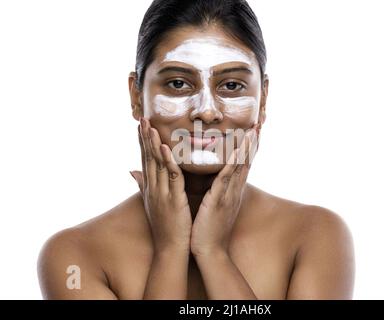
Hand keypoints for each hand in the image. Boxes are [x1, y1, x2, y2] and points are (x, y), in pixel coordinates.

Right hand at [130, 117, 191, 253]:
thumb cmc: (165, 226)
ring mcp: (161, 193)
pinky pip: (170, 176)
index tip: (140, 125)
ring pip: (156, 164)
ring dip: (152, 144)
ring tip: (150, 126)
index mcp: (150, 188)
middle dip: (144, 137)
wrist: (170, 248)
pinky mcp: (172, 199)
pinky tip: (164, 147)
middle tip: (142, 118)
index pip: (145, 160)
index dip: (142, 142)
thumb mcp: (152, 203)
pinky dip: (167, 161)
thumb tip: (132, 171)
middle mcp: (152, 188)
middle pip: (147, 158)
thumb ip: (144, 185)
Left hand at [190, 125, 259, 256]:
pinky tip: (236, 151)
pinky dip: (231, 163)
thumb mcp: (214, 205)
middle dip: (252, 142)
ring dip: (246, 148)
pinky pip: (226, 178)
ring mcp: (228, 195)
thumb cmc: (208, 228)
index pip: (242, 163)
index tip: (252, 129)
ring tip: (252, 130)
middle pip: (246, 161)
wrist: (209, 251)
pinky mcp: (219, 201)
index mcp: (232, 190)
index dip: (248, 146)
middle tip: (259, 123)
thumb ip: (214, 190)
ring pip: (239, 167)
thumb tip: (212, 180)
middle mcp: (234, 190)